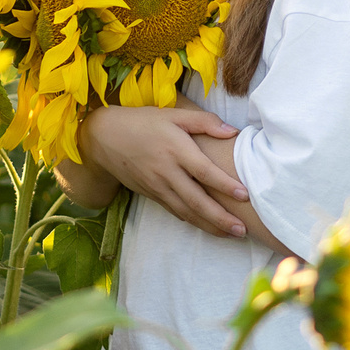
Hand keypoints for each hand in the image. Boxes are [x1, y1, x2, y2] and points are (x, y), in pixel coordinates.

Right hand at [81, 104, 248, 239]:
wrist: (105, 138)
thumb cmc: (143, 122)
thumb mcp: (172, 114)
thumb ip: (204, 121)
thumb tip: (232, 131)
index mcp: (175, 148)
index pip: (203, 171)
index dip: (224, 184)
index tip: (244, 194)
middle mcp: (166, 171)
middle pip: (196, 200)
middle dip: (220, 218)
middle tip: (242, 230)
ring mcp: (157, 186)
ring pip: (186, 212)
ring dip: (209, 226)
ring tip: (231, 235)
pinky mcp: (151, 194)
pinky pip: (175, 211)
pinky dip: (193, 221)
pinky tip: (208, 227)